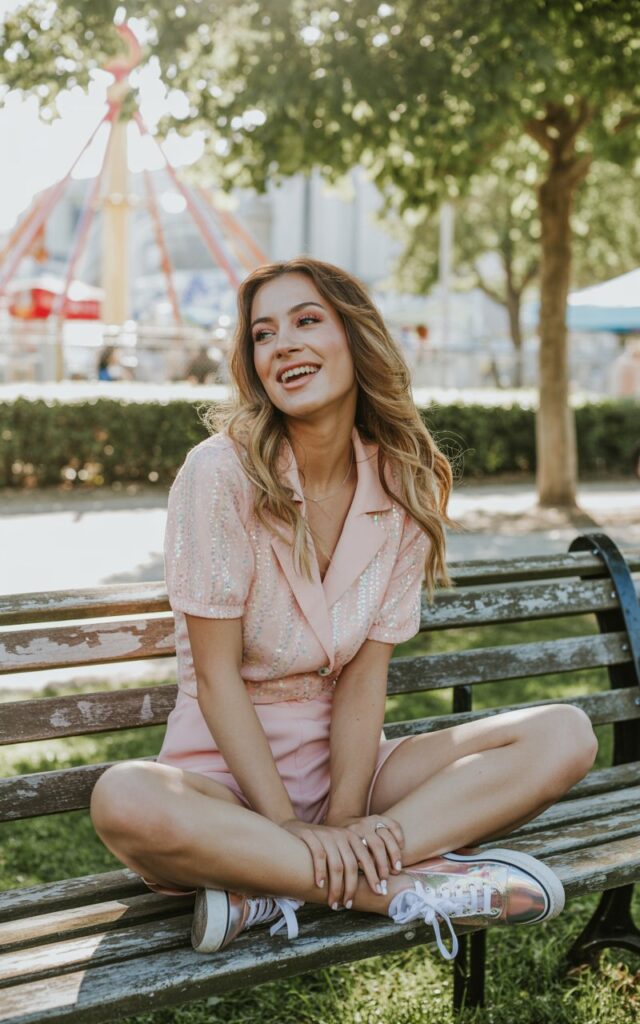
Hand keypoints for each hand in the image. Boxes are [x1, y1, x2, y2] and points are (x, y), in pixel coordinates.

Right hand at [280, 815, 402, 909]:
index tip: (379, 892)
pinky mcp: (310, 836)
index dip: (374, 875)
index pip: (367, 858)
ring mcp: (326, 836)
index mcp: (352, 837)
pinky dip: (320, 872)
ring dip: (336, 887)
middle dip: (352, 887)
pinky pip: (319, 856)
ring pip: (336, 865)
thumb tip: (374, 885)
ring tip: (334, 904)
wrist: (295, 828)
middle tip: (349, 905)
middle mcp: (341, 835)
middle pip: (351, 865)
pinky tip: (320, 886)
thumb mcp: (340, 847)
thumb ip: (353, 860)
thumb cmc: (322, 845)